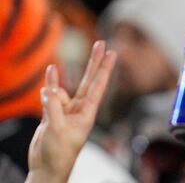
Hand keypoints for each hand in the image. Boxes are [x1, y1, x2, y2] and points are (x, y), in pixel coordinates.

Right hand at [27, 41, 115, 182]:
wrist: (47, 167)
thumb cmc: (59, 154)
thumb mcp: (58, 129)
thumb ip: (54, 108)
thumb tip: (50, 90)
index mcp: (87, 114)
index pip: (99, 86)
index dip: (105, 69)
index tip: (112, 53)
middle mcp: (79, 109)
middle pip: (89, 80)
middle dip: (95, 62)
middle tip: (101, 44)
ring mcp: (66, 110)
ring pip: (65, 88)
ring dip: (65, 77)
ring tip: (62, 74)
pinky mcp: (53, 114)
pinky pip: (51, 96)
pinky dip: (49, 86)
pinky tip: (50, 73)